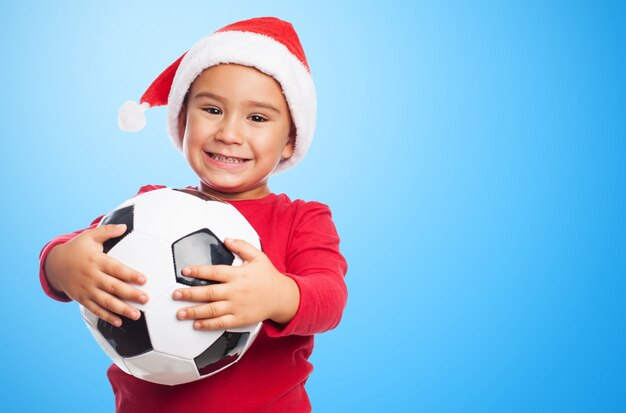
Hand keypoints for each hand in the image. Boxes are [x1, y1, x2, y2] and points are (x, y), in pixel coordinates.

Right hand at [44, 224, 147, 326]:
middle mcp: (92, 277)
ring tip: (136, 314)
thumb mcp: (90, 236)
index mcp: (96, 261)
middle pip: (113, 287)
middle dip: (130, 294)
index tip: (144, 279)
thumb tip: (123, 226)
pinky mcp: (82, 299)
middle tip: (145, 299)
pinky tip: (119, 321)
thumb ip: (107, 231)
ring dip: (122, 309)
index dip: (130, 275)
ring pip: (106, 301)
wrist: (55, 265)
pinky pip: (95, 309)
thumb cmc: (77, 249)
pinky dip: (107, 317)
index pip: (116, 269)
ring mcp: (86, 290)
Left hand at [172, 238, 299, 329]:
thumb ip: (242, 246)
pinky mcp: (240, 319)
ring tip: (180, 313)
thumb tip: (226, 239)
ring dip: (194, 312)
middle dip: (190, 294)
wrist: (283, 297)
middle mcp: (235, 291)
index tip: (185, 271)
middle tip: (175, 294)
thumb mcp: (258, 257)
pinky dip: (208, 325)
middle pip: (209, 293)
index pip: (214, 272)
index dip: (198, 270)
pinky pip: (221, 323)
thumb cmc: (269, 276)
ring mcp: (237, 306)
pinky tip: (196, 324)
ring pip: (212, 310)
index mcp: (238, 275)